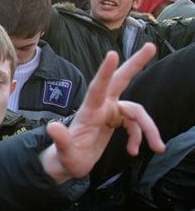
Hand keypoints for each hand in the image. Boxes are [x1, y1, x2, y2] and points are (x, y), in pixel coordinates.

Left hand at [41, 43, 165, 182]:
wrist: (69, 163)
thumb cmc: (66, 157)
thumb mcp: (64, 153)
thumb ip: (60, 140)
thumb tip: (52, 127)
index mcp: (89, 110)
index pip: (98, 87)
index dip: (106, 71)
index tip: (113, 54)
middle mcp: (101, 107)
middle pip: (121, 81)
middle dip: (135, 64)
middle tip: (151, 46)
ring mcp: (109, 112)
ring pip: (137, 112)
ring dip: (150, 129)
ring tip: (158, 149)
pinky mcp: (115, 119)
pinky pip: (135, 124)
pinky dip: (140, 137)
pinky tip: (134, 152)